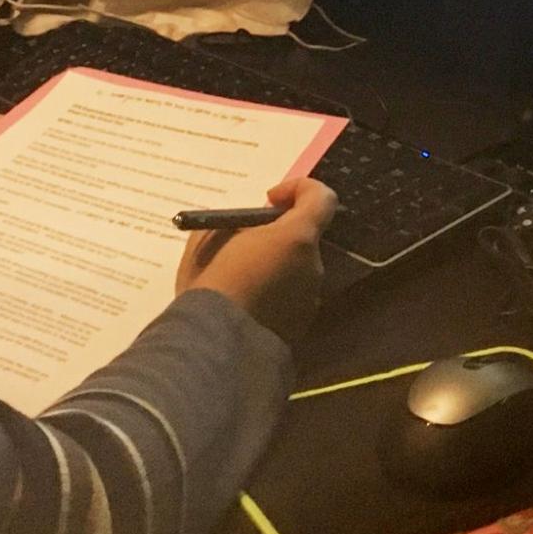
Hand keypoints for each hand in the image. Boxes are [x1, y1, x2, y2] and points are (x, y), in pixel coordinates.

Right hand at [175, 178, 337, 343]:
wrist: (214, 344)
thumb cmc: (211, 281)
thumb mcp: (210, 237)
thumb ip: (236, 224)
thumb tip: (242, 228)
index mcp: (296, 238)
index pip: (321, 198)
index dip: (298, 189)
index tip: (268, 199)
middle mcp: (312, 266)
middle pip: (304, 238)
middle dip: (278, 234)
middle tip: (243, 243)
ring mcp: (310, 299)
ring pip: (296, 270)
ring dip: (274, 266)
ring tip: (238, 279)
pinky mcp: (301, 326)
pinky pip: (290, 298)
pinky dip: (272, 294)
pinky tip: (243, 305)